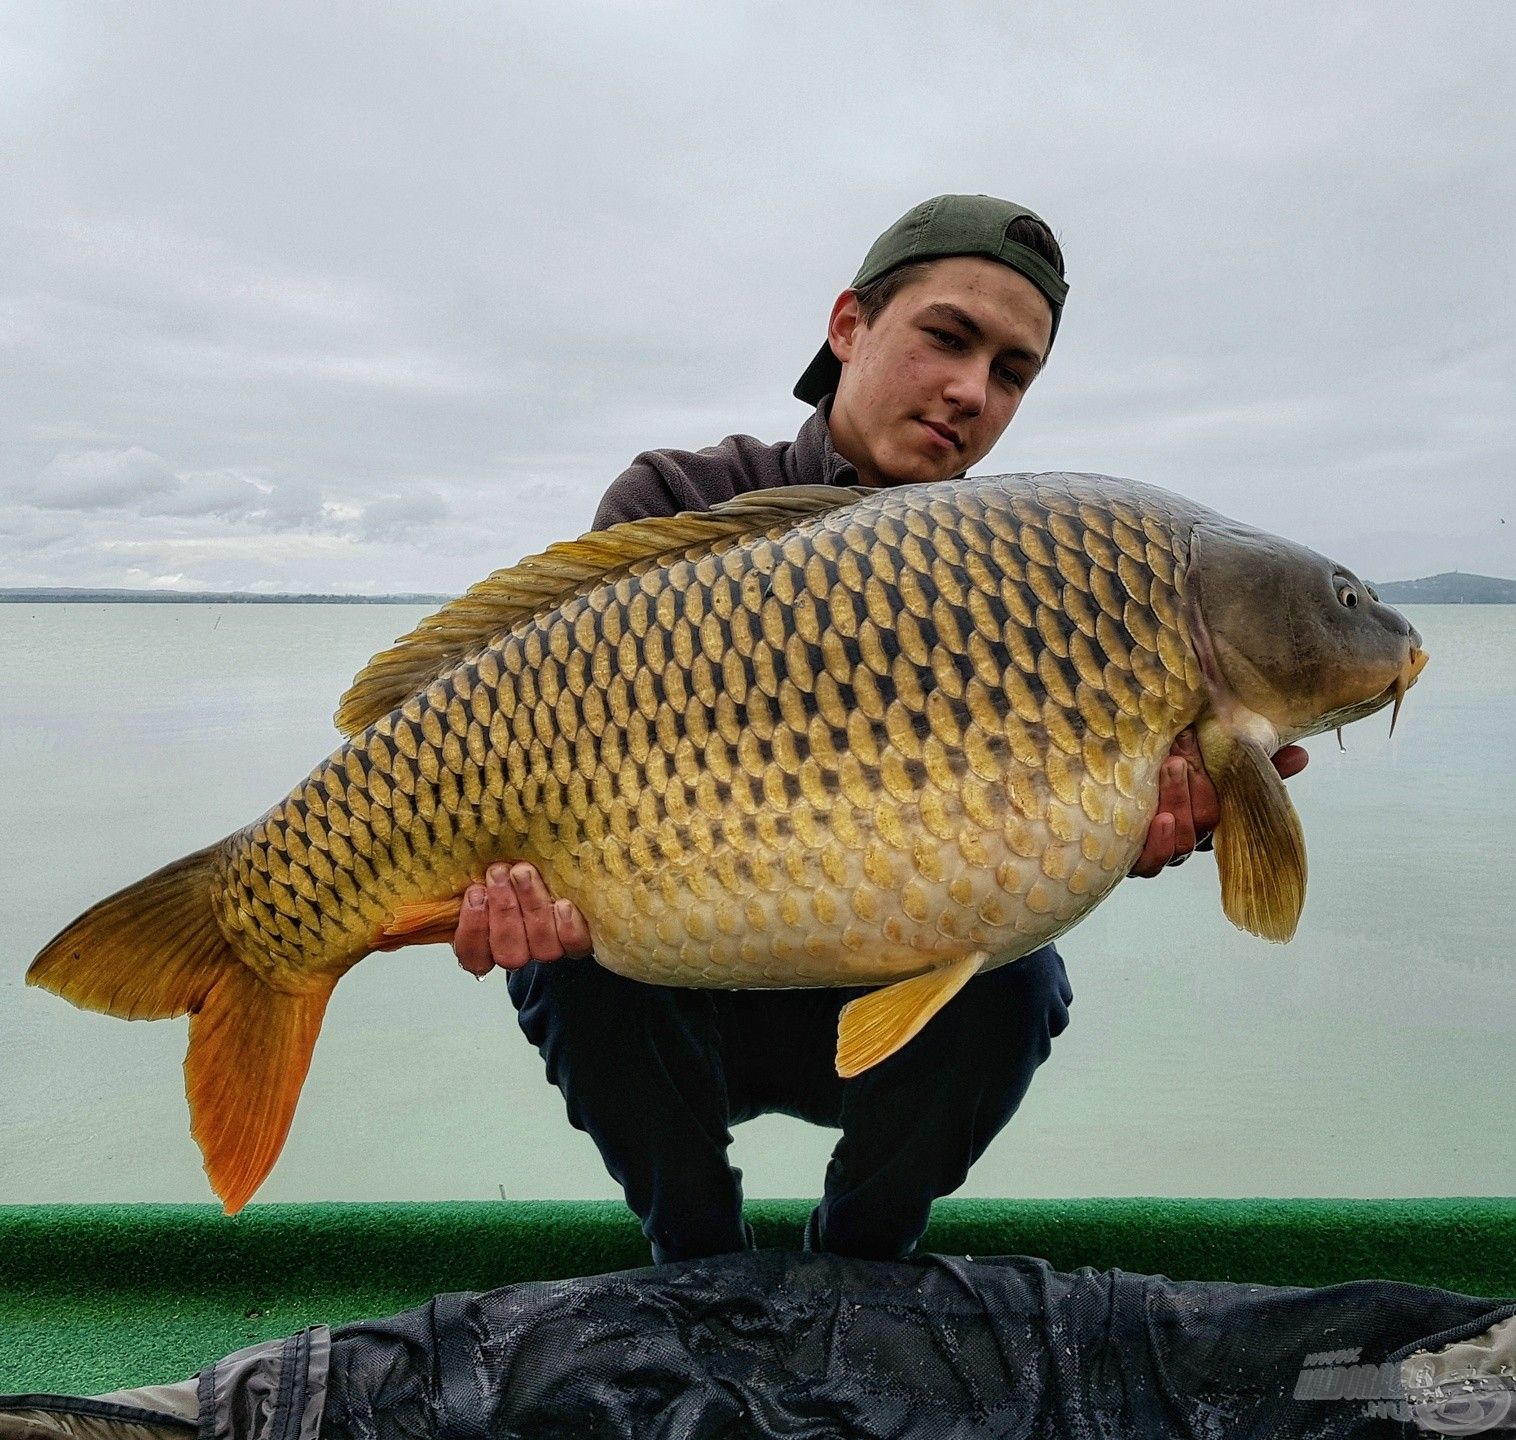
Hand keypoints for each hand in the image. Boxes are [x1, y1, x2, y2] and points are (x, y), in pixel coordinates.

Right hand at [453, 862, 592, 974]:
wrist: (557, 868)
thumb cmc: (512, 871)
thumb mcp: (486, 874)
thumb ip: (471, 877)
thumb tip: (451, 861)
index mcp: (487, 942)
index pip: (473, 956)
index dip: (473, 929)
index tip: (474, 893)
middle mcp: (519, 951)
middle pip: (508, 951)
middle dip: (502, 910)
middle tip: (499, 873)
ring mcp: (549, 948)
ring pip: (541, 946)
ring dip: (531, 906)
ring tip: (524, 872)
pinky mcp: (577, 941)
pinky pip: (574, 945)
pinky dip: (567, 927)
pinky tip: (563, 905)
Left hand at [1129, 730, 1308, 877]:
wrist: (1083, 782)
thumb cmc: (1149, 764)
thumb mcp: (1198, 753)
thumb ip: (1251, 758)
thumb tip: (1300, 755)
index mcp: (1203, 814)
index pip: (1230, 814)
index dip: (1240, 791)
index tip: (1239, 757)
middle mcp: (1182, 833)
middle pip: (1207, 825)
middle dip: (1202, 787)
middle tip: (1186, 750)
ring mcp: (1155, 848)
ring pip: (1182, 842)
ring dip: (1180, 802)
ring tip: (1172, 765)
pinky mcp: (1126, 857)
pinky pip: (1149, 863)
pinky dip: (1158, 843)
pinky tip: (1159, 817)